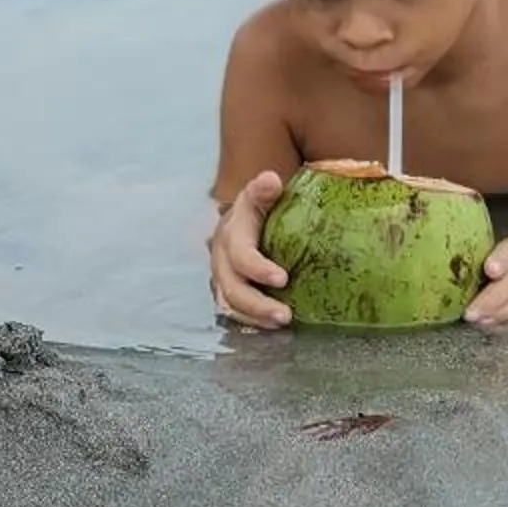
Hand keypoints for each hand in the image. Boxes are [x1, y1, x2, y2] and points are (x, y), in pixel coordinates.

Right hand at [209, 170, 290, 328]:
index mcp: (232, 232)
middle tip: (285, 315)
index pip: (239, 253)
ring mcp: (223, 276)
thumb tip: (270, 180)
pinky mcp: (229, 290)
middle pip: (232, 286)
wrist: (249, 216)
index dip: (257, 268)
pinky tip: (273, 326)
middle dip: (257, 304)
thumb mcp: (263, 193)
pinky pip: (235, 311)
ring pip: (231, 303)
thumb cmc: (263, 206)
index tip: (282, 278)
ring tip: (283, 322)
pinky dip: (252, 320)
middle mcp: (222, 257)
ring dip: (255, 316)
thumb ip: (265, 189)